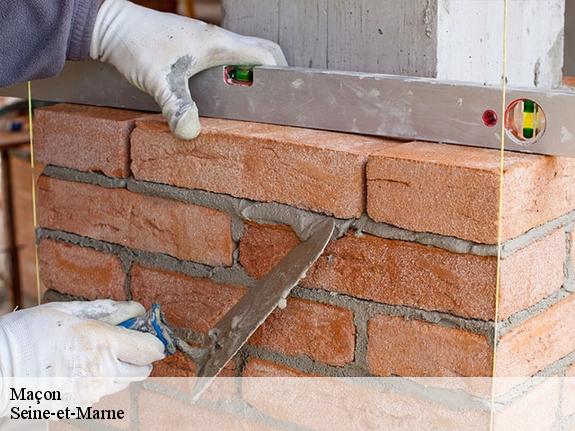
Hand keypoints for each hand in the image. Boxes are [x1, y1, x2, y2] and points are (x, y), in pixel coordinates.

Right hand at [0, 300, 164, 377]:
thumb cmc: (29, 333)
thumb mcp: (68, 311)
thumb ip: (109, 310)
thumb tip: (137, 309)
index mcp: (102, 343)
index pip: (151, 349)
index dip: (152, 340)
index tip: (144, 332)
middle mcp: (102, 371)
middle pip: (143, 370)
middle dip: (139, 356)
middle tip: (122, 342)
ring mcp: (91, 392)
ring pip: (123, 382)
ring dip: (119, 368)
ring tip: (93, 354)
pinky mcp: (80, 405)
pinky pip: (102, 392)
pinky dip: (99, 380)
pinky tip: (77, 368)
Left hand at [90, 0, 287, 138]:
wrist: (112, 27)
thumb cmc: (137, 45)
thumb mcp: (160, 80)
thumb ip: (178, 106)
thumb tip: (191, 132)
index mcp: (218, 44)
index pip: (265, 54)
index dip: (278, 75)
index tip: (282, 95)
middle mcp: (217, 39)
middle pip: (260, 51)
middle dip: (271, 73)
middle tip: (269, 99)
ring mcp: (205, 41)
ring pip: (243, 53)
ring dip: (250, 73)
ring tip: (246, 100)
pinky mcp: (194, 47)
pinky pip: (225, 57)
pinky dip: (232, 73)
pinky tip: (218, 93)